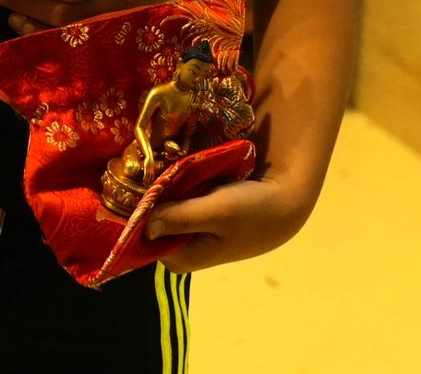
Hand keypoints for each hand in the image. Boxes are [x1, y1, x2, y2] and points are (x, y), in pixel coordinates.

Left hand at [144, 172, 314, 270]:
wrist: (287, 199)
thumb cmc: (254, 210)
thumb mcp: (217, 212)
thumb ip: (180, 219)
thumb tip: (144, 227)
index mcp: (184, 258)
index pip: (140, 237)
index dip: (135, 211)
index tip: (133, 185)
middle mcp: (184, 247)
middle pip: (150, 220)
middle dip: (147, 196)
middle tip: (146, 168)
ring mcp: (192, 230)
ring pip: (162, 207)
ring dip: (161, 187)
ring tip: (159, 163)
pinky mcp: (199, 214)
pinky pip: (176, 198)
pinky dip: (175, 183)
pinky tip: (176, 165)